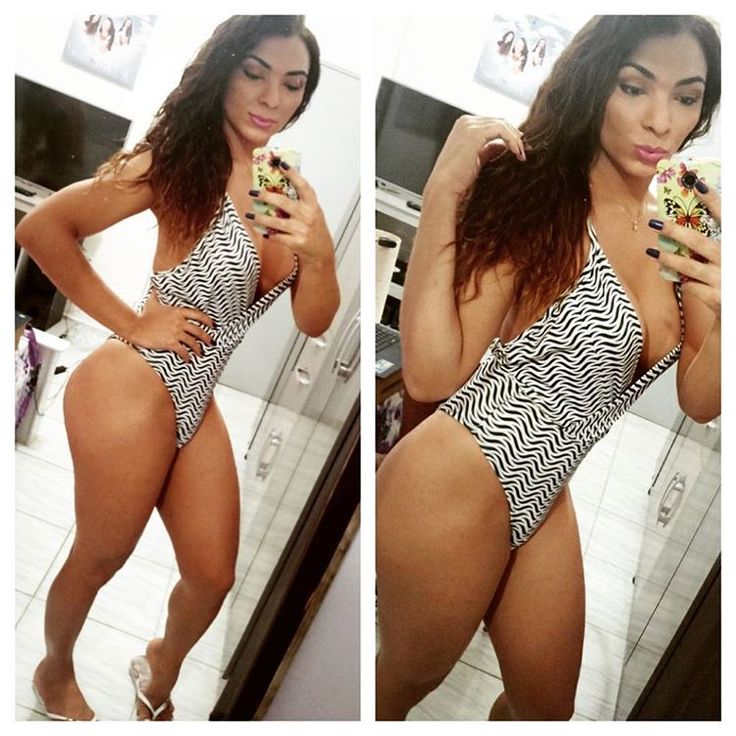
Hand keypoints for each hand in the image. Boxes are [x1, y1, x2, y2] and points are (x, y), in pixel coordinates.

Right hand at [129, 289, 214, 361]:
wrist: (135, 326)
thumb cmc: (143, 315)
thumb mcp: (152, 302)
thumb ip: (157, 294)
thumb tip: (155, 286)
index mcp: (178, 311)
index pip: (198, 315)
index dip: (208, 321)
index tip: (213, 325)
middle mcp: (179, 322)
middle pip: (199, 330)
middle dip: (207, 338)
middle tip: (210, 343)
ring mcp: (175, 333)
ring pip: (193, 342)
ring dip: (199, 349)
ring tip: (200, 353)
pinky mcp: (170, 343)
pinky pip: (183, 351)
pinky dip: (187, 356)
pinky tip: (188, 360)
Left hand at [247, 159, 334, 267]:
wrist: (321, 251)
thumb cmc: (314, 227)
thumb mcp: (313, 210)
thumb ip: (300, 199)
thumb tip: (279, 182)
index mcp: (312, 205)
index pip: (303, 186)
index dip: (292, 174)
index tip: (280, 163)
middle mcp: (307, 216)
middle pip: (283, 202)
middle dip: (266, 196)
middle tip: (253, 192)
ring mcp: (301, 230)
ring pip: (276, 222)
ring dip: (260, 218)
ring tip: (249, 215)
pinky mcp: (296, 242)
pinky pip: (277, 237)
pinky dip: (267, 233)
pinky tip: (259, 229)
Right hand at [426, 115, 525, 197]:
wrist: (444, 186)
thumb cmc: (457, 178)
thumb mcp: (478, 159)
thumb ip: (490, 149)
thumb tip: (505, 146)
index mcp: (464, 126)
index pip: (493, 124)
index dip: (508, 134)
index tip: (519, 148)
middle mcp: (466, 122)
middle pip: (499, 121)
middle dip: (514, 135)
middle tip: (523, 151)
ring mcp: (469, 125)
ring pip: (502, 124)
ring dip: (515, 139)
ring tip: (521, 154)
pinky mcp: (475, 133)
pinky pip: (501, 130)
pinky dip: (512, 140)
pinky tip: (516, 152)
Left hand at [648, 181, 720, 316]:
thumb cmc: (732, 273)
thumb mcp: (730, 252)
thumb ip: (717, 239)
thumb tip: (694, 223)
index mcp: (735, 243)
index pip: (726, 216)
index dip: (713, 199)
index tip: (696, 184)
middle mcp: (731, 258)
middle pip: (700, 242)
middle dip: (676, 232)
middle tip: (656, 224)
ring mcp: (724, 278)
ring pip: (690, 267)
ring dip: (670, 259)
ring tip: (652, 253)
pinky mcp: (717, 297)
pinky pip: (692, 288)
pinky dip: (684, 283)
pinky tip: (677, 278)